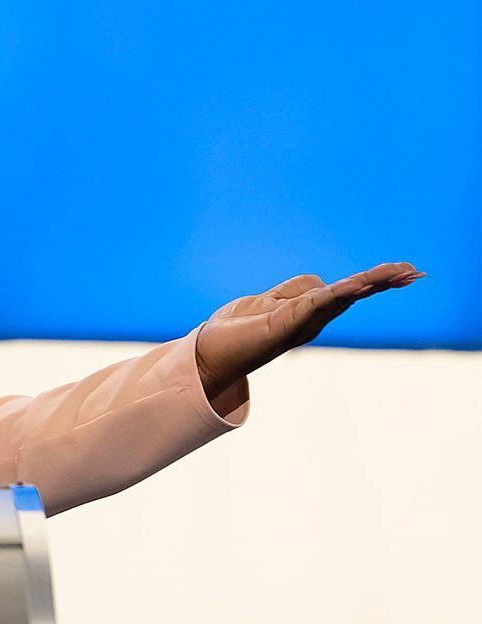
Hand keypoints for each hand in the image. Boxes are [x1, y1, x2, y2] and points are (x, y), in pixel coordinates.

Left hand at [194, 262, 425, 396]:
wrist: (207, 353)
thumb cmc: (235, 330)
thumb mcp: (267, 301)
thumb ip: (294, 291)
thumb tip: (319, 283)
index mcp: (308, 312)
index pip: (347, 291)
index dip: (374, 281)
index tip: (404, 270)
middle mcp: (310, 320)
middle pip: (353, 295)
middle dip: (383, 282)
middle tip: (415, 272)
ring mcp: (300, 323)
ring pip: (341, 297)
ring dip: (369, 283)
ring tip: (399, 273)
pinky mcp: (284, 325)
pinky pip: (314, 303)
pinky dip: (337, 292)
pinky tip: (357, 285)